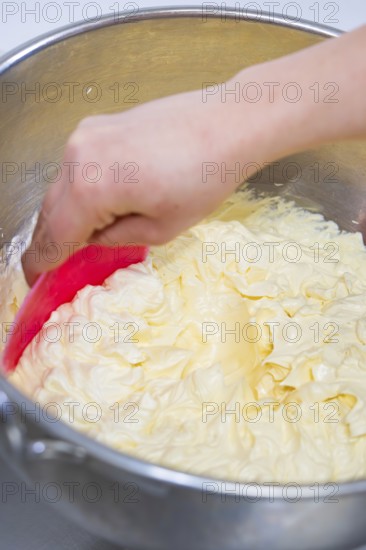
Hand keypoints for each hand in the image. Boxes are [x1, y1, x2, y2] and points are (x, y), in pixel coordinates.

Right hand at [22, 88, 248, 284]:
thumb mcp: (161, 229)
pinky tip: (92, 205)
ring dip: (63, 214)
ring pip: (61, 186)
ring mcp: (85, 135)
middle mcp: (78, 157)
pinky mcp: (97, 125)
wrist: (227, 123)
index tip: (36, 279)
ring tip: (73, 238)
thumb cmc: (203, 179)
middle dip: (48, 240)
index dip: (42, 262)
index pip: (55, 235)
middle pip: (50, 209)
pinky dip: (77, 190)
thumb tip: (94, 236)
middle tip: (47, 264)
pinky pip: (75, 167)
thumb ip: (116, 238)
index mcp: (91, 188)